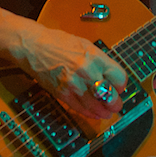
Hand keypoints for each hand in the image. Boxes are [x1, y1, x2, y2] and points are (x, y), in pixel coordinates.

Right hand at [10, 23, 126, 119]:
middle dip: (115, 103)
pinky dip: (90, 113)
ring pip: (97, 106)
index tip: (119, 88)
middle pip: (110, 95)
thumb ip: (99, 61)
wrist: (34, 47)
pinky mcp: (63, 94)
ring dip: (104, 112)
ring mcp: (75, 85)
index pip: (119, 78)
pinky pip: (81, 109)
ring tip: (107, 113)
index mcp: (96, 57)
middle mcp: (88, 72)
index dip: (121, 85)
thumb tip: (110, 77)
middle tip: (116, 105)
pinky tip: (94, 114)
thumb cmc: (59, 43)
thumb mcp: (85, 46)